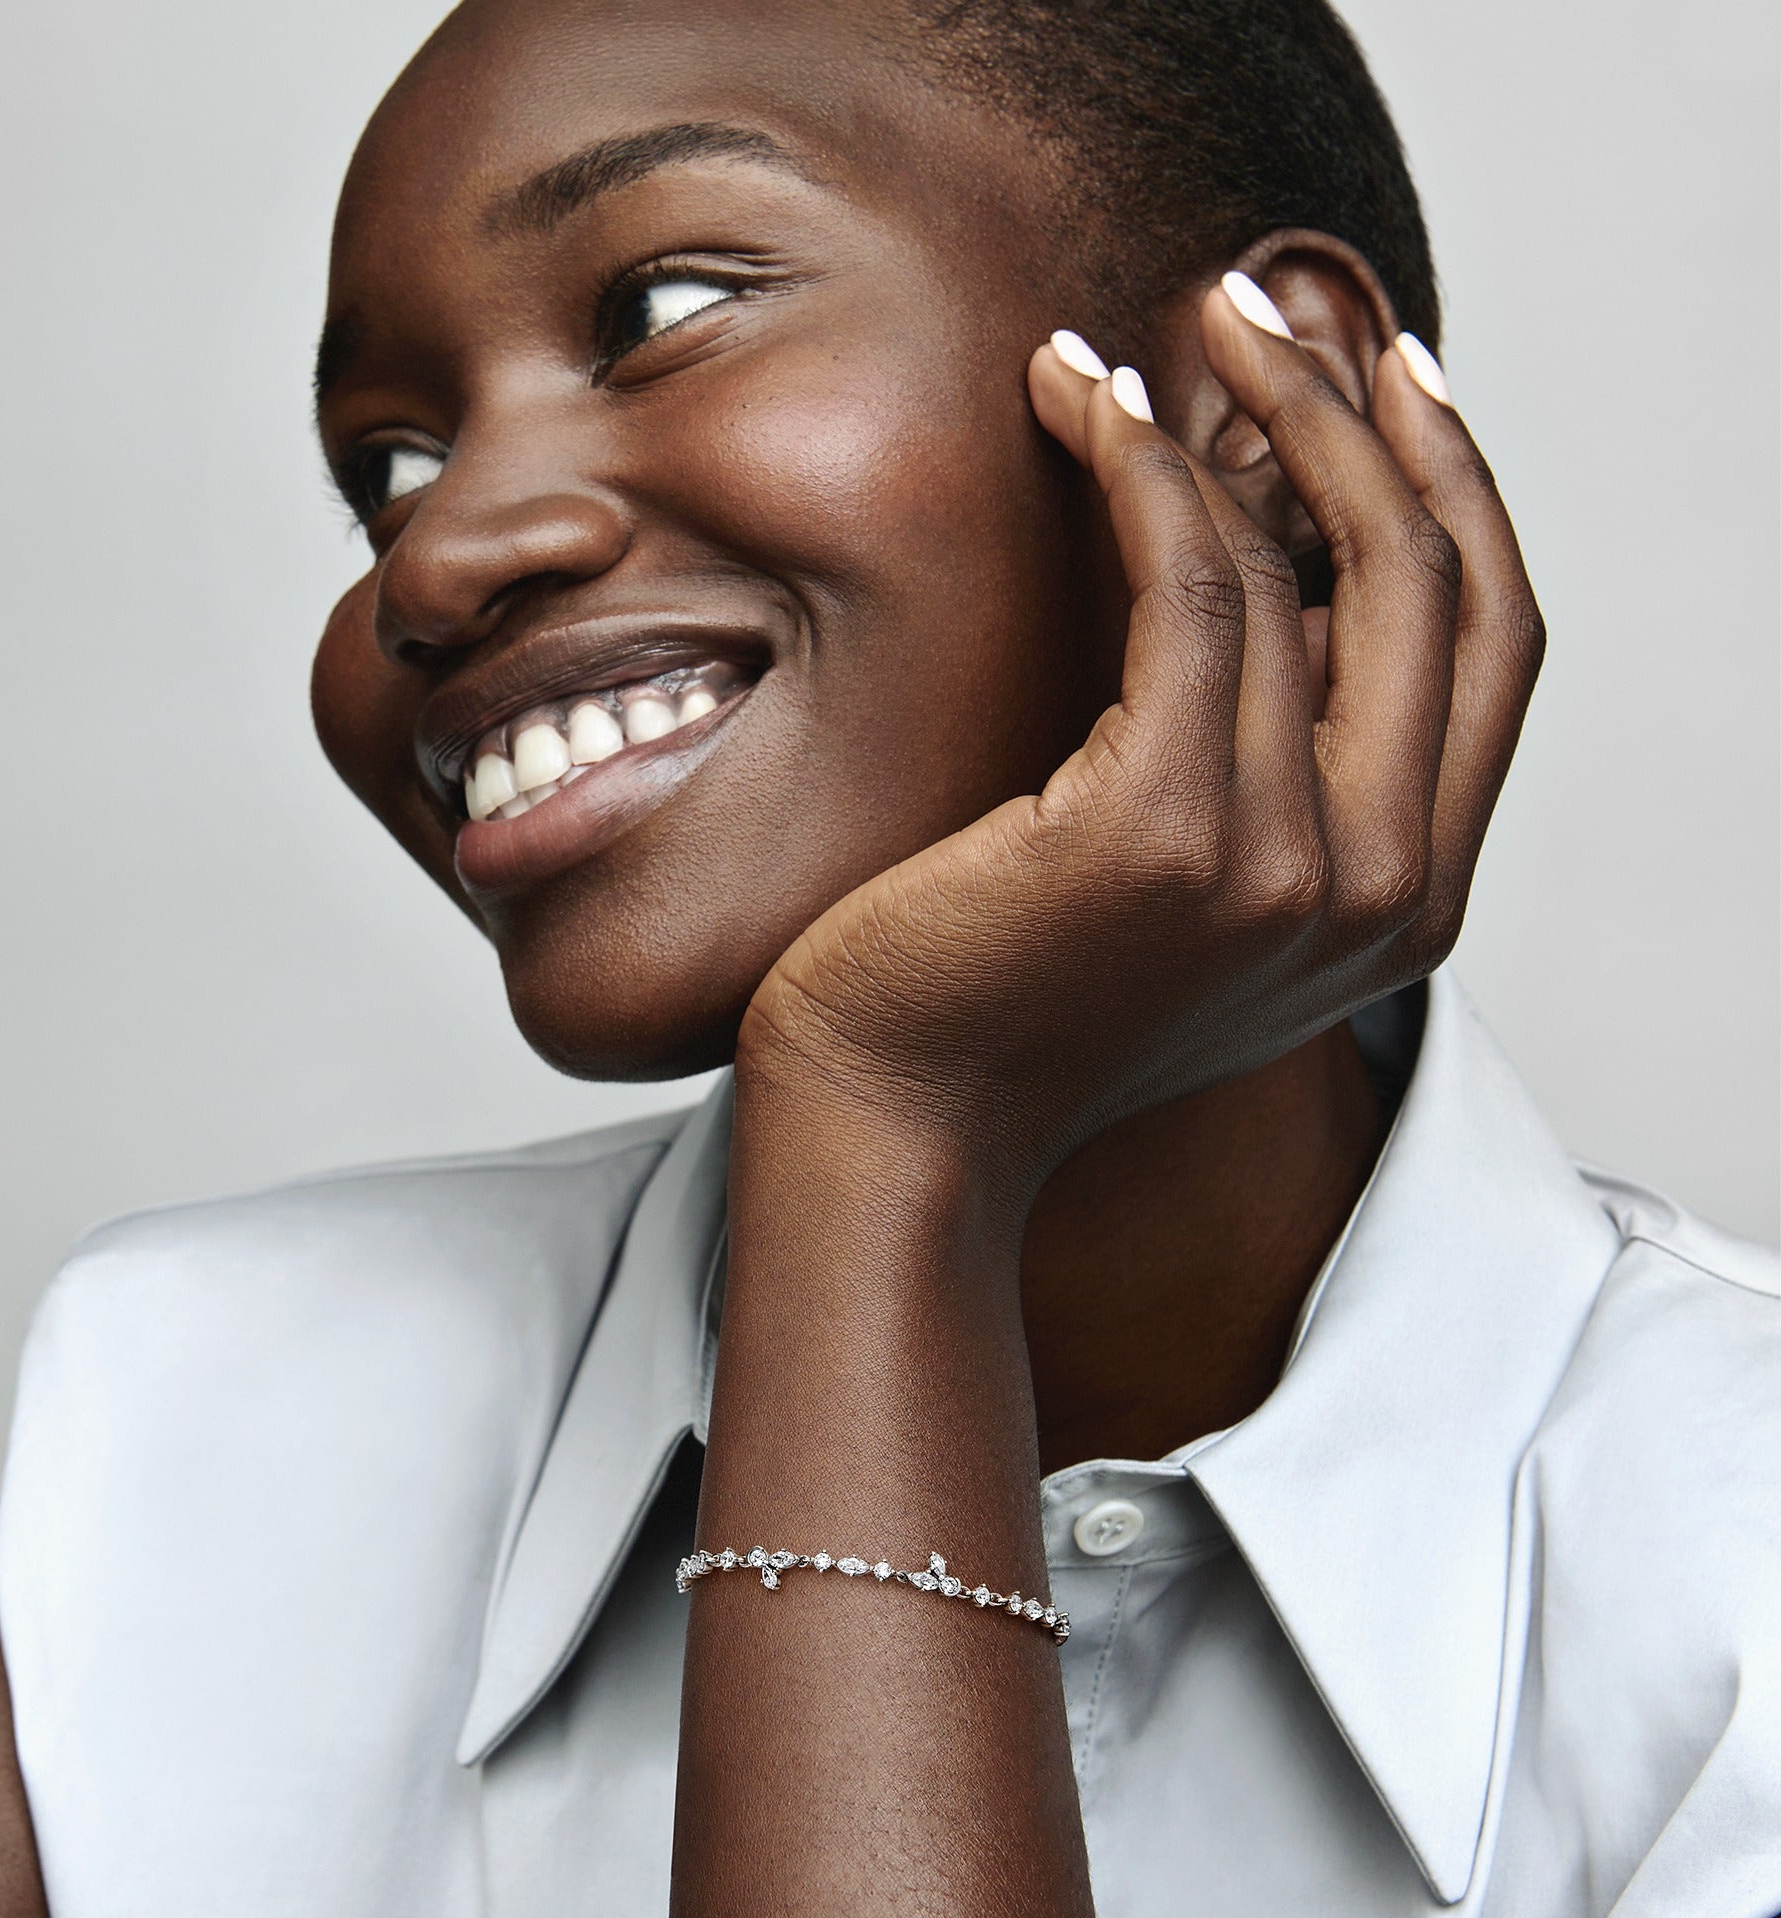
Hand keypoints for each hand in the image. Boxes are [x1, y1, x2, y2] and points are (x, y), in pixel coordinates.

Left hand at [738, 279, 1543, 1199]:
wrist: (906, 1126)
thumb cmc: (1016, 999)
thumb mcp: (1194, 890)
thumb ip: (1281, 767)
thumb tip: (1291, 572)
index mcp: (1410, 904)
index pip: (1493, 646)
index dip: (1458, 487)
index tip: (1391, 375)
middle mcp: (1381, 890)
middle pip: (1438, 582)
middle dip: (1364, 414)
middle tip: (1261, 309)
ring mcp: (1287, 867)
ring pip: (1306, 566)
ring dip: (1235, 414)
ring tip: (1140, 341)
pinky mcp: (1166, 831)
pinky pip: (1191, 585)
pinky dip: (1139, 467)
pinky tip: (1076, 400)